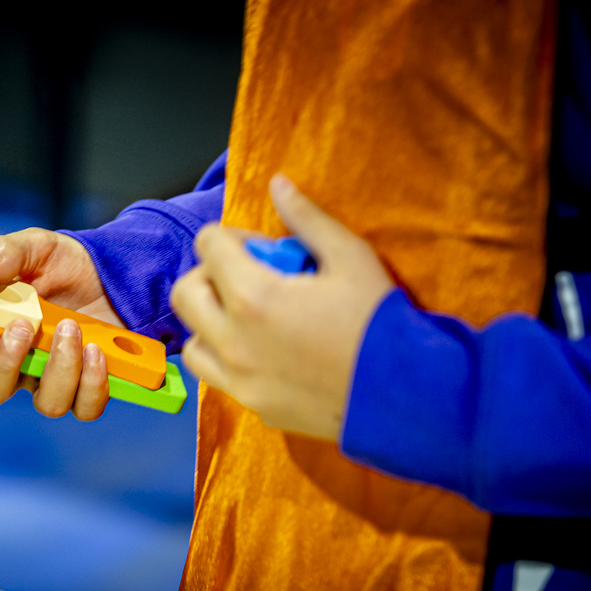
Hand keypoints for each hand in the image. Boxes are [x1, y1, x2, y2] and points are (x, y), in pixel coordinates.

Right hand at [0, 228, 114, 419]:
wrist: (115, 275)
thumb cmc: (64, 264)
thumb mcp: (37, 246)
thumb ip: (9, 253)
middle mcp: (15, 361)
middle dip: (4, 364)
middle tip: (21, 328)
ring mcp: (50, 378)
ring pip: (44, 402)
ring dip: (59, 368)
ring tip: (72, 329)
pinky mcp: (87, 387)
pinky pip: (83, 406)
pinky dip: (92, 382)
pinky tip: (97, 351)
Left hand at [170, 174, 394, 439]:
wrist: (405, 395)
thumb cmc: (379, 321)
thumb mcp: (350, 257)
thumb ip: (306, 219)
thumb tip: (277, 184)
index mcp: (253, 296)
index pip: (208, 245)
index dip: (232, 237)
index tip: (261, 248)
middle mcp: (234, 341)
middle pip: (185, 293)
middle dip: (209, 276)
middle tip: (247, 279)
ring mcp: (240, 379)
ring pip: (192, 343)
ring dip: (211, 323)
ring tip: (248, 319)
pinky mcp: (254, 406)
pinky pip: (218, 378)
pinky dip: (228, 360)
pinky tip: (263, 352)